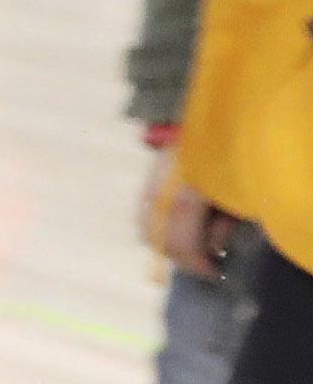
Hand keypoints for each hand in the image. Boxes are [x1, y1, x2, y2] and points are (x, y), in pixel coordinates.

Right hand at [149, 155, 235, 278]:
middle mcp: (160, 191)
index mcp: (185, 195)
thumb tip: (213, 245)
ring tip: (193, 244)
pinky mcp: (149, 175)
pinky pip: (144, 211)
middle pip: (157, 237)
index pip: (180, 242)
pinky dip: (158, 226)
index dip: (196, 264)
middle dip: (180, 256)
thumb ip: (222, 223)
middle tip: (204, 262)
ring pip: (145, 226)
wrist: (224, 112)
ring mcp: (150, 181)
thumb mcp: (238, 195)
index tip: (214, 272)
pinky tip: (180, 225)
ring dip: (166, 242)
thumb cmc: (238, 156)